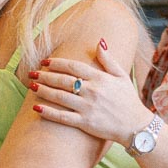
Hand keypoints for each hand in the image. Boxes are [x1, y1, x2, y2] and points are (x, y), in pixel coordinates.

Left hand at [32, 41, 152, 145]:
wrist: (136, 126)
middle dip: (45, 76)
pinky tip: (36, 108)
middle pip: (63, 80)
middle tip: (32, 73)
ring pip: (60, 97)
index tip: (45, 61)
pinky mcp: (85, 123)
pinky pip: (63, 117)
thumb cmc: (128, 100)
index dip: (57, 63)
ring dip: (44, 90)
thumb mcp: (121, 76)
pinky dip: (49, 112)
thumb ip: (108, 59)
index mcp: (100, 78)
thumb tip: (99, 41)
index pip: (74, 67)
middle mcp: (92, 91)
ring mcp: (88, 108)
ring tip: (31, 86)